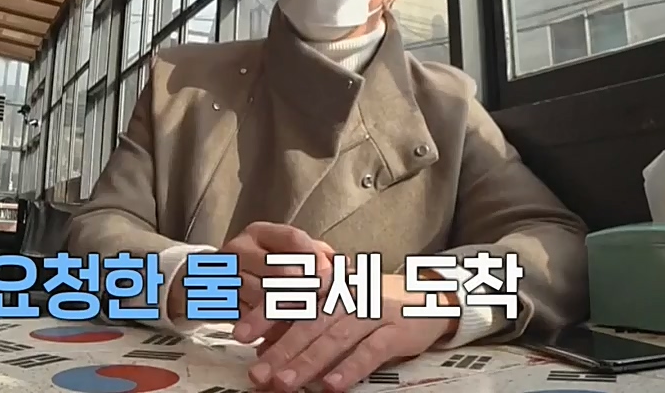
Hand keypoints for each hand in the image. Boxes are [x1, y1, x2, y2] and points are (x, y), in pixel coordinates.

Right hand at [167, 222, 332, 321]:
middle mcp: (239, 249)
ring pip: (265, 298)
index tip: (330, 277)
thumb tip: (349, 267)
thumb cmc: (263, 268)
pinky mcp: (219, 302)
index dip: (314, 259)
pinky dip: (270, 330)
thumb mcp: (287, 254)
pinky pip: (250, 318)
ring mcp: (226, 276)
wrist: (213, 283)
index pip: (292, 240)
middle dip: (307, 293)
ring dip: (290, 316)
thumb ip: (317, 256)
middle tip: (326, 308)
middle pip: (281, 271)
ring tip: (310, 328)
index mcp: (260, 233)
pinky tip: (284, 337)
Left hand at [246, 273, 452, 391]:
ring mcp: (373, 311)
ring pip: (335, 337)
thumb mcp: (336, 302)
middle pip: (309, 321)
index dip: (264, 314)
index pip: (292, 296)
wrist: (426, 296)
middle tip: (257, 372)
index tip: (238, 333)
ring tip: (284, 383)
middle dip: (280, 349)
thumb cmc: (370, 302)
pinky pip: (370, 351)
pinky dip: (350, 369)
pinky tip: (331, 387)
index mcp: (330, 282)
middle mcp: (348, 293)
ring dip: (307, 362)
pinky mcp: (396, 331)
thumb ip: (303, 319)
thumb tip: (263, 346)